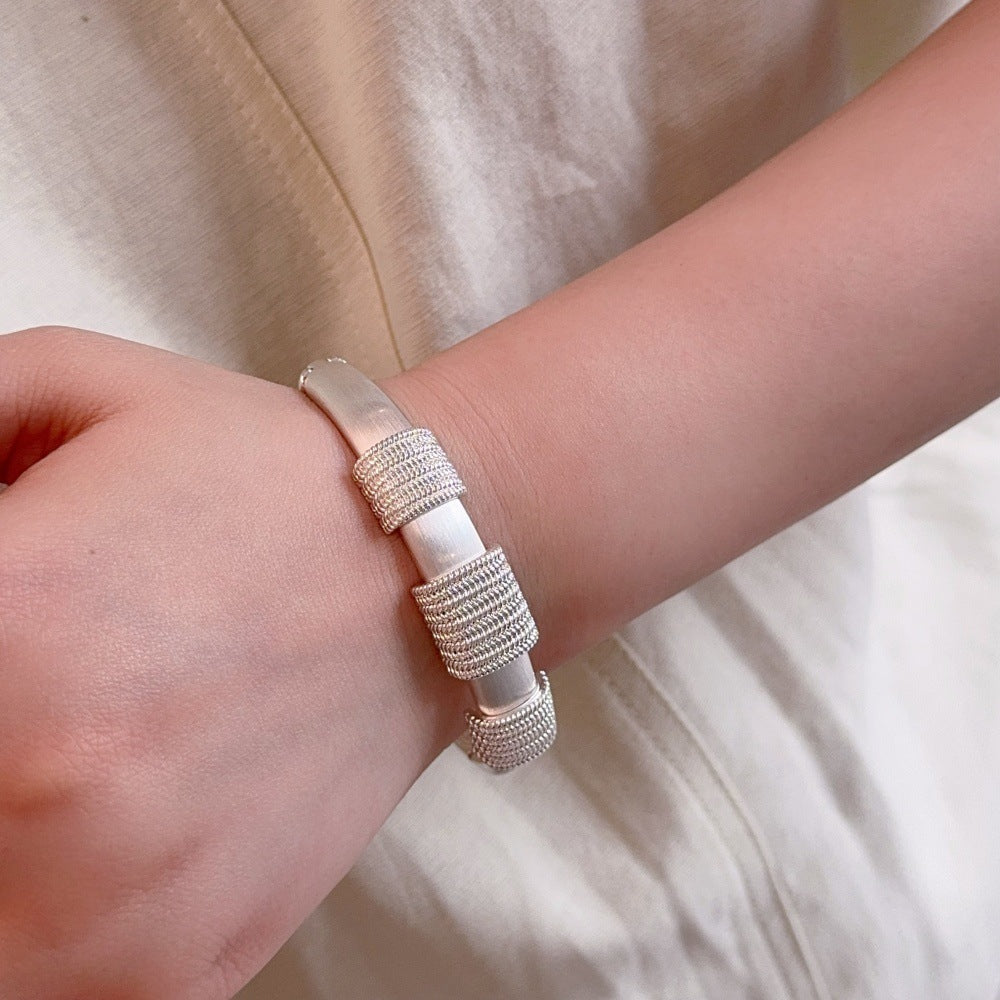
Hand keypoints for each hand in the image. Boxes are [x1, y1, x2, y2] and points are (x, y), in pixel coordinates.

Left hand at [0, 327, 468, 998]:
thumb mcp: (72, 383)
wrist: (430, 571)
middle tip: (30, 691)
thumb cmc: (259, 476)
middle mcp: (44, 787)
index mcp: (0, 623)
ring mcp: (116, 907)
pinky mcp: (182, 971)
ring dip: (0, 852)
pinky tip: (100, 842)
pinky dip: (49, 922)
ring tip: (72, 765)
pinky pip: (47, 993)